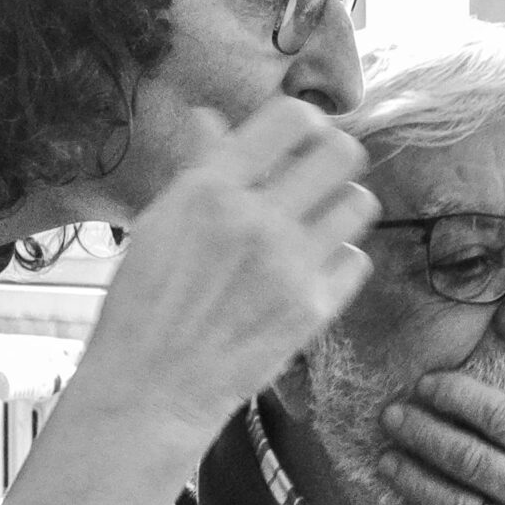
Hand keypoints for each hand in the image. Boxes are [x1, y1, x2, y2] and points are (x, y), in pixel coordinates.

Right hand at [75, 98, 377, 439]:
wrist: (151, 388)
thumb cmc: (145, 304)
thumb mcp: (158, 222)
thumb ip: (197, 166)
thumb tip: (210, 117)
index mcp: (211, 188)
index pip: (292, 118)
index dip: (305, 122)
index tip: (298, 140)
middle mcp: (256, 219)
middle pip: (343, 153)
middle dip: (334, 158)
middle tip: (317, 178)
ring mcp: (290, 265)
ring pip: (360, 204)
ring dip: (340, 208)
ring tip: (315, 225)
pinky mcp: (313, 308)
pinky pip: (355, 259)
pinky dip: (338, 262)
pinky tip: (309, 272)